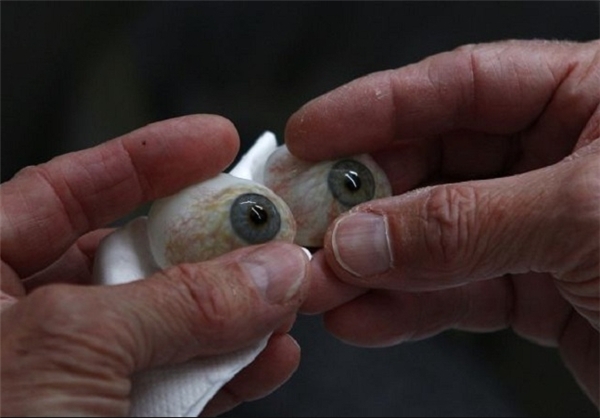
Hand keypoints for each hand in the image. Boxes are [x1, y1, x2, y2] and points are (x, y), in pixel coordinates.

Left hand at [0, 115, 309, 415]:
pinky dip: (228, 372)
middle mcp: (21, 323)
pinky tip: (269, 355)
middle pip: (131, 256)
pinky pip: (177, 386)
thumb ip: (176, 305)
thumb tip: (267, 272)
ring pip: (167, 324)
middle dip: (206, 240)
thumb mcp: (68, 352)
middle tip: (265, 223)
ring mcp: (71, 379)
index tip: (211, 141)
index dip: (145, 159)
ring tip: (285, 289)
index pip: (66, 190)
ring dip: (233, 309)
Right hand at [285, 40, 598, 404]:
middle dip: (367, 201)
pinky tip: (365, 317)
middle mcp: (560, 159)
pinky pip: (455, 294)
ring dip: (374, 264)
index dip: (376, 107)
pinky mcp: (538, 294)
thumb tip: (366, 234)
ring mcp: (542, 229)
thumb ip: (468, 223)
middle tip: (308, 226)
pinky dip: (407, 309)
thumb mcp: (590, 215)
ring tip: (323, 283)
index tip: (312, 132)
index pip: (459, 85)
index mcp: (590, 98)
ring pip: (435, 237)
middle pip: (433, 164)